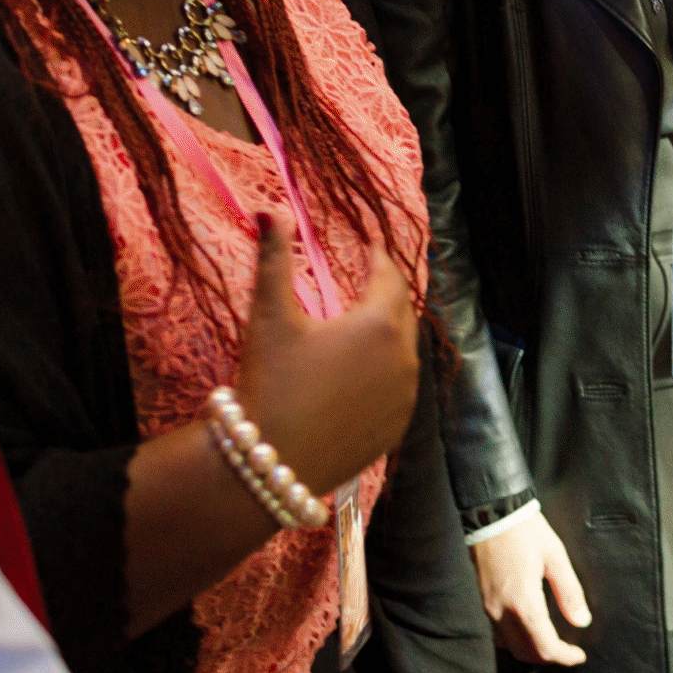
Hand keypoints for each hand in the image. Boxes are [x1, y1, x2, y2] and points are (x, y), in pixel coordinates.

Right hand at [233, 223, 418, 500]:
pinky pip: (401, 385)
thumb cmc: (269, 384)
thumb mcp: (269, 316)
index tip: (371, 244)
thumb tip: (269, 210)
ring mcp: (405, 397)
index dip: (378, 257)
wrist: (267, 462)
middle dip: (387, 289)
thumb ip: (274, 258)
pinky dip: (389, 367)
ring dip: (391, 329)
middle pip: (402, 310)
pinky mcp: (397, 428)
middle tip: (373, 274)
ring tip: (371, 317)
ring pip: (405, 348)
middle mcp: (403, 359)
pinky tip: (368, 367)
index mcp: (378, 324)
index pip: (388, 276)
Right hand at [471, 511, 591, 665]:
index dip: (564, 656)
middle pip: (525, 653)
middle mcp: (502, 612)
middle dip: (549, 657)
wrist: (491, 513)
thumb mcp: (555, 557)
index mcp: (523, 603)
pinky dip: (515, 640)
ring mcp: (488, 608)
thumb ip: (569, 592)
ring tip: (551, 642)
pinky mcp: (482, 601)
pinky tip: (529, 628)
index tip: (579, 655)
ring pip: (509, 646)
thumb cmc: (526, 531)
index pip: (545, 646)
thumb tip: (582, 621)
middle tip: (568, 651)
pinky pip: (498, 634)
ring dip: (531, 650)